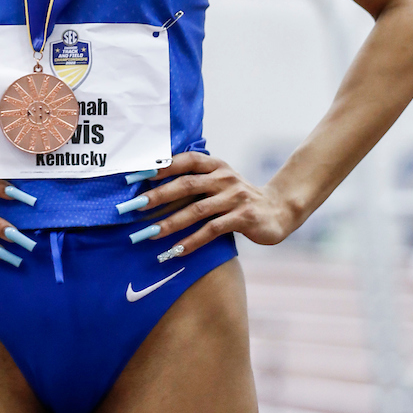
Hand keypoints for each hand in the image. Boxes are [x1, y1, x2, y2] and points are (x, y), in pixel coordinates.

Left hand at [130, 152, 295, 253]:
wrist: (277, 210)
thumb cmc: (237, 197)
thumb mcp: (219, 183)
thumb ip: (194, 181)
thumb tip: (153, 188)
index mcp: (215, 165)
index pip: (184, 161)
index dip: (160, 167)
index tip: (135, 176)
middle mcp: (224, 177)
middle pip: (186, 184)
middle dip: (157, 196)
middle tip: (134, 206)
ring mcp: (235, 197)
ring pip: (197, 210)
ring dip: (171, 223)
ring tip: (149, 234)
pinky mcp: (243, 218)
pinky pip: (213, 230)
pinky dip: (193, 241)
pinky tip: (176, 251)